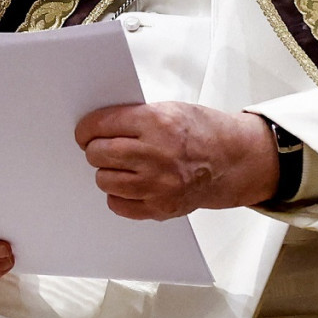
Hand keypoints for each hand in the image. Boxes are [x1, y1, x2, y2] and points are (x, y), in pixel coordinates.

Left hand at [75, 102, 279, 219]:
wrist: (232, 160)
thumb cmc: (202, 131)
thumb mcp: (170, 109)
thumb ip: (135, 118)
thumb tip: (98, 127)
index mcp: (157, 122)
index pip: (102, 125)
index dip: (87, 128)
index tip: (84, 132)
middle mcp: (156, 154)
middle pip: (99, 154)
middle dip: (95, 149)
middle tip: (100, 147)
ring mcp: (158, 184)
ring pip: (105, 180)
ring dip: (107, 172)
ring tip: (120, 165)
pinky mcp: (160, 207)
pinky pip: (119, 204)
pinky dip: (119, 195)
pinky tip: (131, 184)